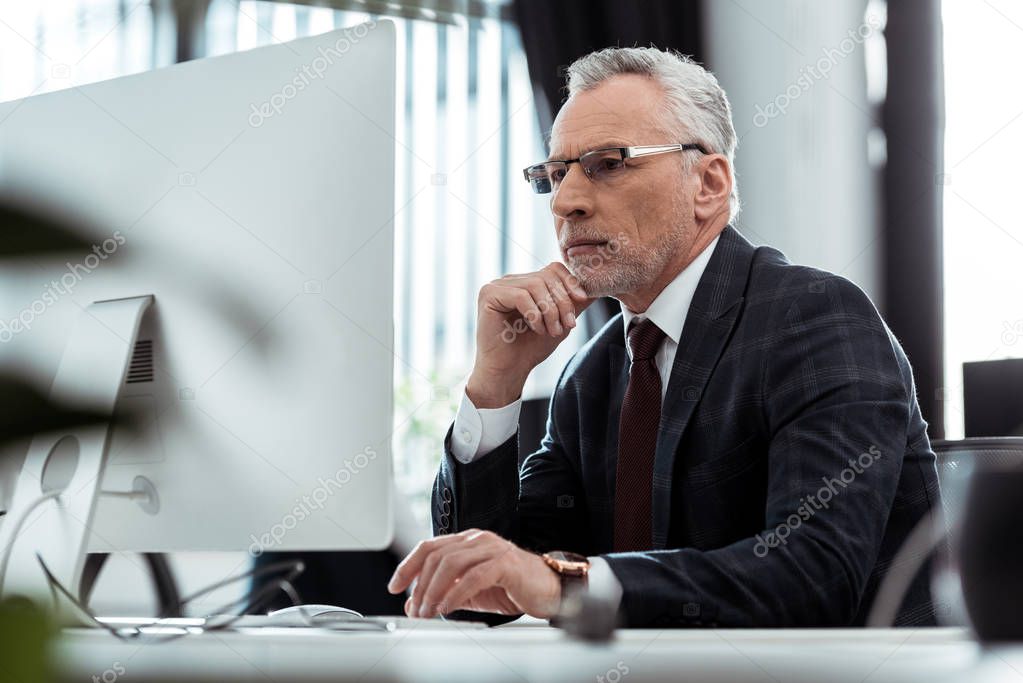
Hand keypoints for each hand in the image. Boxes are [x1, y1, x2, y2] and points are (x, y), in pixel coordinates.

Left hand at [386, 529, 560, 619]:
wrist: (549, 590)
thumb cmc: (512, 587)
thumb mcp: (469, 592)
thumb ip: (443, 594)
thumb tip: (413, 605)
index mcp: (467, 541)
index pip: (429, 547)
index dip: (407, 566)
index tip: (394, 586)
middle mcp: (477, 539)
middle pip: (436, 555)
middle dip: (419, 585)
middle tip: (415, 609)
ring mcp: (492, 548)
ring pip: (451, 564)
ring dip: (434, 591)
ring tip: (428, 611)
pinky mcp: (505, 563)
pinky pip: (473, 577)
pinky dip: (455, 594)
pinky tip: (447, 608)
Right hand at [468, 262, 594, 407]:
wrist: (508, 371)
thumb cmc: (530, 348)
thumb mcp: (560, 322)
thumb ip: (574, 304)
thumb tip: (597, 289)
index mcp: (526, 283)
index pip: (553, 269)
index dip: (570, 282)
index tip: (581, 301)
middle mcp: (510, 281)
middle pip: (546, 276)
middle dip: (562, 302)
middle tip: (567, 325)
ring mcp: (497, 286)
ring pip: (535, 285)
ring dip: (550, 311)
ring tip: (552, 331)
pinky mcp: (488, 295)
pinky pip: (520, 296)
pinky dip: (534, 314)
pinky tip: (537, 329)